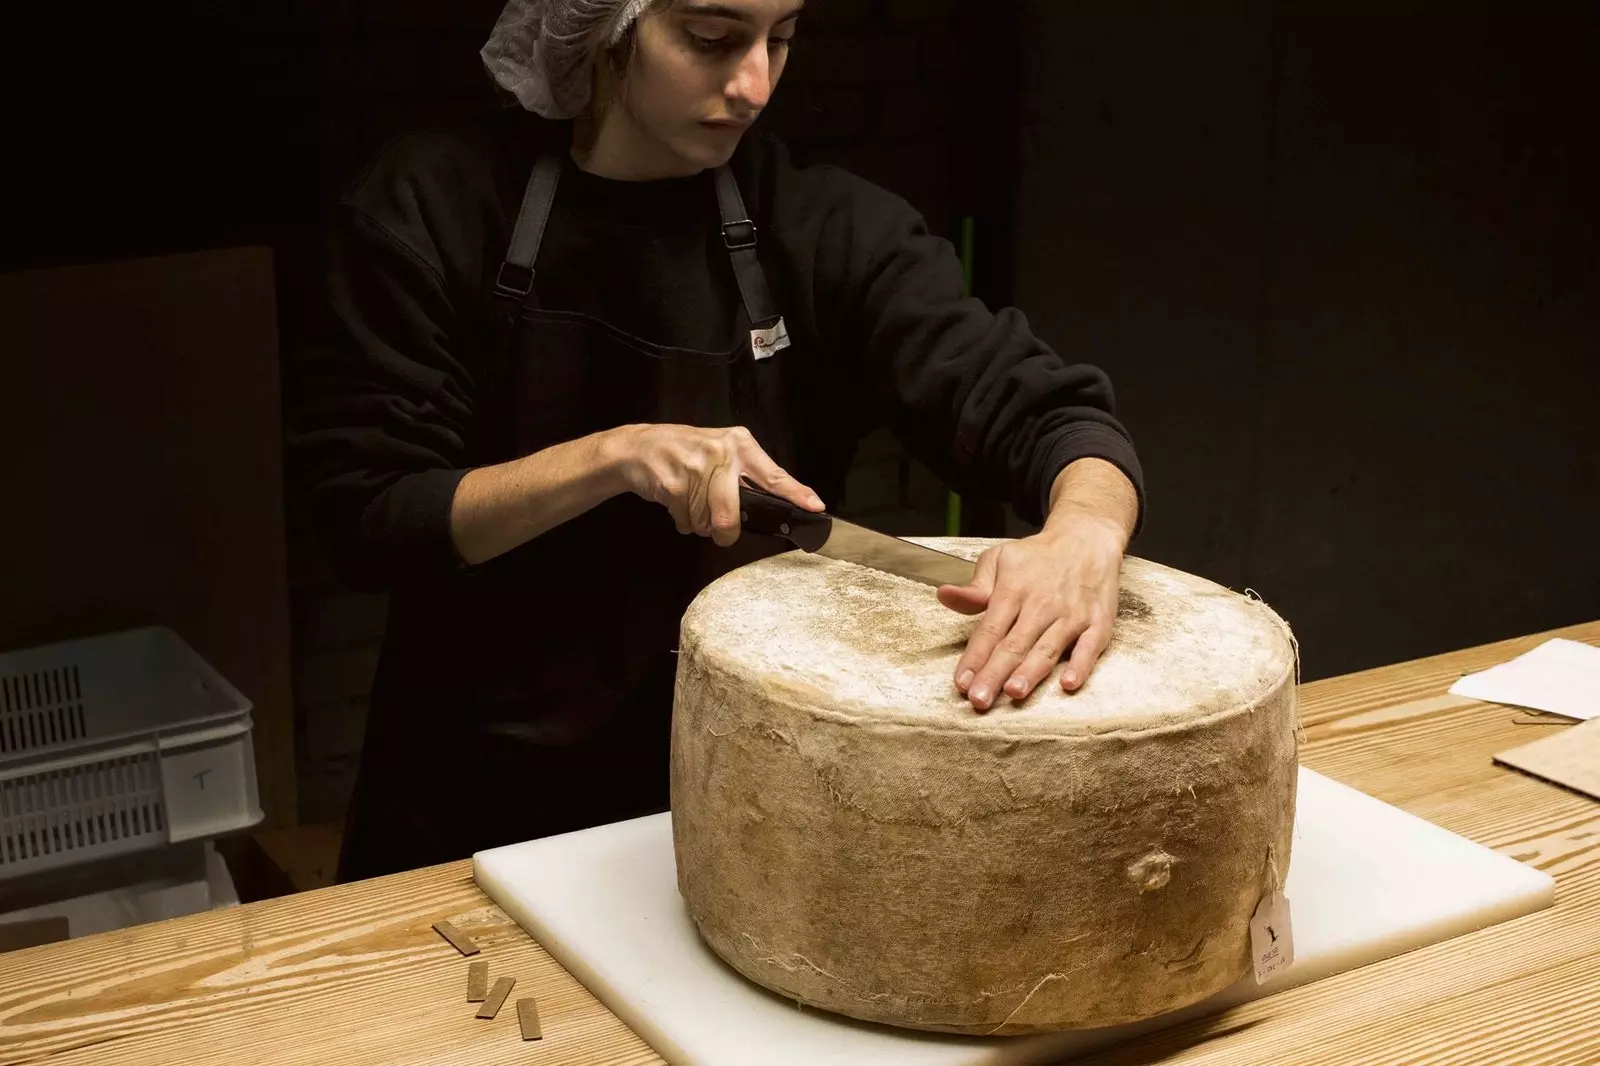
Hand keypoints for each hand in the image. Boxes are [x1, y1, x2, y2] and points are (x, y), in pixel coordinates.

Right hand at [611, 424, 823, 545]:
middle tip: (721, 531)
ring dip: (699, 524)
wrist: (639, 448)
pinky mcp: (673, 484)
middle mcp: (721, 453)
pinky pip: (686, 521)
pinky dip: (682, 520)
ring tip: (690, 502)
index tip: (814, 506)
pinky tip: (676, 501)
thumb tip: (770, 507)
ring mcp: (696, 468)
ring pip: (708, 522)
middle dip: (725, 532)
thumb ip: (744, 475)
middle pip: (731, 514)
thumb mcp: (720, 452)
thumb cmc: (685, 453)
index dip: (795, 493)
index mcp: (739, 444)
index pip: (773, 474)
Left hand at [939, 517, 1125, 710]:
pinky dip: (1081, 665)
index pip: (990, 629)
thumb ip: (975, 587)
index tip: (961, 683)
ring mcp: (1072, 614)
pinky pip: (1089, 647)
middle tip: (979, 700)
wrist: (1086, 540)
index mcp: (1014, 589)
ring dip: (1031, 672)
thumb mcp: (1000, 559)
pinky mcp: (1098, 623)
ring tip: (1013, 692)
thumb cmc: (1037, 557)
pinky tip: (1069, 683)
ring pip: (1048, 648)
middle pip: (1014, 644)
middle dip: (995, 674)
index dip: (975, 658)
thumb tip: (945, 596)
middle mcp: (1042, 603)